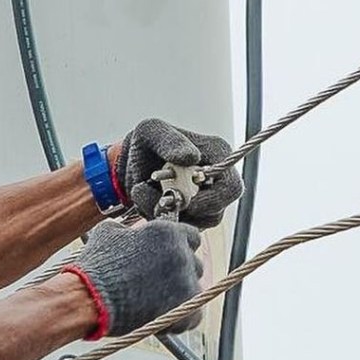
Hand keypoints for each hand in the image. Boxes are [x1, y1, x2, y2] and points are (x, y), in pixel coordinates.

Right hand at [65, 218, 203, 338]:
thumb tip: (131, 232)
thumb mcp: (108, 233)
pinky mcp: (183, 309)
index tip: (169, 257)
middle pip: (194, 264)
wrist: (89, 298)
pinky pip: (194, 316)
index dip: (180, 247)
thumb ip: (129, 229)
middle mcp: (181, 254)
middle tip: (159, 282)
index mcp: (167, 232)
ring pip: (194, 290)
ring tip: (157, 303)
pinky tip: (164, 319)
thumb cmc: (97, 266)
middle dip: (179, 273)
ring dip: (180, 296)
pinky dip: (181, 320)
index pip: (191, 236)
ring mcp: (185, 283)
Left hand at [113, 119, 242, 227]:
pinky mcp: (189, 216)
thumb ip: (171, 141)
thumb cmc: (145, 143)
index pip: (231, 187)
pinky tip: (145, 201)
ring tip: (142, 192)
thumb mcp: (151, 132)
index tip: (187, 203)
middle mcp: (216, 180)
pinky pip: (179, 227)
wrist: (128, 163)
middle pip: (215, 212)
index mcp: (217, 155)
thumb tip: (191, 157)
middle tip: (158, 200)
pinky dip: (160, 218)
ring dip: (167, 213)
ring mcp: (204, 201)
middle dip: (184, 211)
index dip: (213, 200)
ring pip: (196, 224)